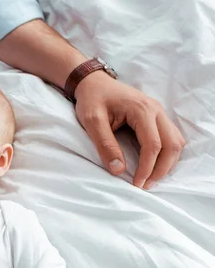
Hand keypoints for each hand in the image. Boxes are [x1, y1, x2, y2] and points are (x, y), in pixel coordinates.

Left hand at [74, 71, 185, 189]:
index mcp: (142, 110)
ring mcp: (159, 112)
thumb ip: (105, 144)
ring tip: (151, 178)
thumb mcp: (92, 121)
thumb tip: (119, 170)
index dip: (147, 167)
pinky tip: (155, 164)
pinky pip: (171, 137)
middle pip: (172, 144)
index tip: (137, 184)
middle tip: (146, 185)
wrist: (93, 82)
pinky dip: (167, 153)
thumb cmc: (92, 99)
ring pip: (176, 141)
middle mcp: (156, 110)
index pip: (153, 145)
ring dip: (167, 162)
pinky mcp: (156, 116)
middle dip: (162, 168)